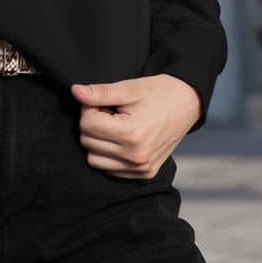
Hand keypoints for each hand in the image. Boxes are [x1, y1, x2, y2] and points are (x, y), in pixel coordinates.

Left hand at [69, 74, 201, 178]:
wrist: (187, 103)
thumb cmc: (159, 92)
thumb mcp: (130, 88)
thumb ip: (100, 92)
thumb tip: (75, 91)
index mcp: (132, 134)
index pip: (87, 124)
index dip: (89, 107)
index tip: (102, 100)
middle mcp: (136, 157)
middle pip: (88, 142)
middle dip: (93, 123)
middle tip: (110, 111)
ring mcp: (140, 169)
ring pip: (94, 159)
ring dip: (98, 140)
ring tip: (115, 124)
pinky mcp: (144, 174)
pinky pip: (109, 169)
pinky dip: (108, 154)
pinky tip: (121, 138)